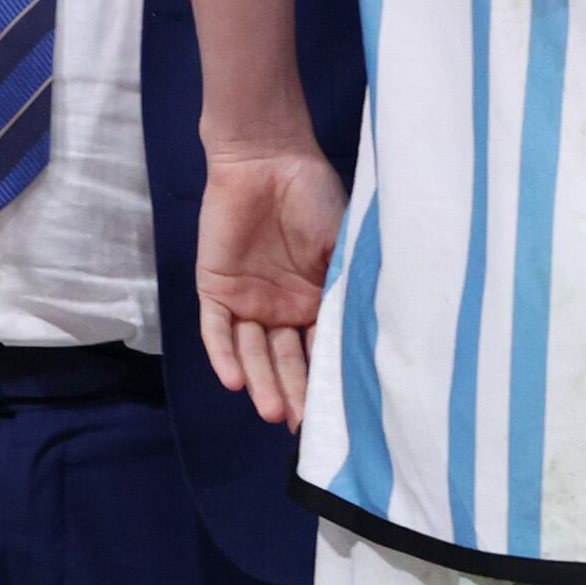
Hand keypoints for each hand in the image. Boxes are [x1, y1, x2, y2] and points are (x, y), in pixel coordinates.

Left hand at [198, 142, 344, 428]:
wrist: (266, 159)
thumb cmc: (313, 195)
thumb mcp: (344, 243)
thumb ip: (348, 286)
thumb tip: (369, 335)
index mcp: (317, 301)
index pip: (321, 350)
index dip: (328, 379)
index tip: (339, 412)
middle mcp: (284, 309)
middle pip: (287, 361)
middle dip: (294, 392)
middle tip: (301, 425)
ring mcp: (249, 302)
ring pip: (253, 354)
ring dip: (261, 382)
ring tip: (272, 410)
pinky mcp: (216, 290)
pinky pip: (217, 331)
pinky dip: (225, 355)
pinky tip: (234, 380)